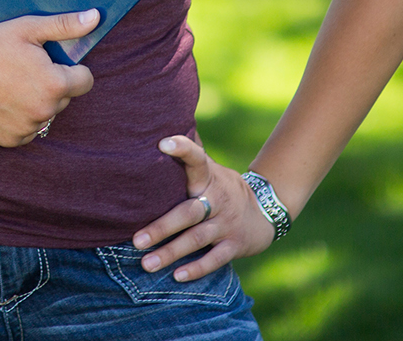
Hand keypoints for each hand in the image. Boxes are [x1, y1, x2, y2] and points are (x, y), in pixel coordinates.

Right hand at [0, 10, 98, 146]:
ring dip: (37, 103)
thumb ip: (65, 25)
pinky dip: (21, 119)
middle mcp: (46, 111)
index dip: (72, 69)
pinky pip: (28, 130)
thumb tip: (96, 17)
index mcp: (55, 84)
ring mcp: (28, 128)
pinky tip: (4, 101)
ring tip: (11, 85)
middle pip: (64, 98)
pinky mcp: (11, 140)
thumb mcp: (29, 28)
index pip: (85, 81)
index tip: (51, 62)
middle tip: (25, 69)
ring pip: (46, 114)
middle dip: (52, 85)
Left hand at [131, 136, 274, 280]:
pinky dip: (197, 268)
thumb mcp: (209, 168)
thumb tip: (157, 125)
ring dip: (171, 252)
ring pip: (197, 239)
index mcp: (208, 177)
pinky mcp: (235, 245)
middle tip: (136, 240)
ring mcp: (227, 223)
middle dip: (162, 227)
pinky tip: (176, 276)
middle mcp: (217, 199)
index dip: (182, 149)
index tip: (162, 143)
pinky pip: (215, 259)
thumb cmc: (220, 186)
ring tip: (146, 263)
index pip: (196, 159)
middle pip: (188, 212)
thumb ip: (187, 153)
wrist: (266, 209)